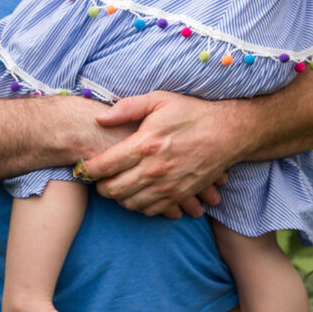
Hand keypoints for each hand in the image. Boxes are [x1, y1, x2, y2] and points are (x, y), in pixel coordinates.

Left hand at [82, 91, 236, 218]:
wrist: (229, 132)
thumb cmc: (192, 113)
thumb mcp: (159, 101)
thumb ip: (127, 108)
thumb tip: (100, 119)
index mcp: (145, 144)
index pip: (105, 166)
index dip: (87, 170)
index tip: (83, 167)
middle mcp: (154, 169)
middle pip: (113, 190)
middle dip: (99, 187)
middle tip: (98, 179)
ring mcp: (168, 185)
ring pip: (129, 203)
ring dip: (118, 197)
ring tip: (117, 184)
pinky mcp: (180, 195)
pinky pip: (150, 210)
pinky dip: (139, 205)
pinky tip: (137, 192)